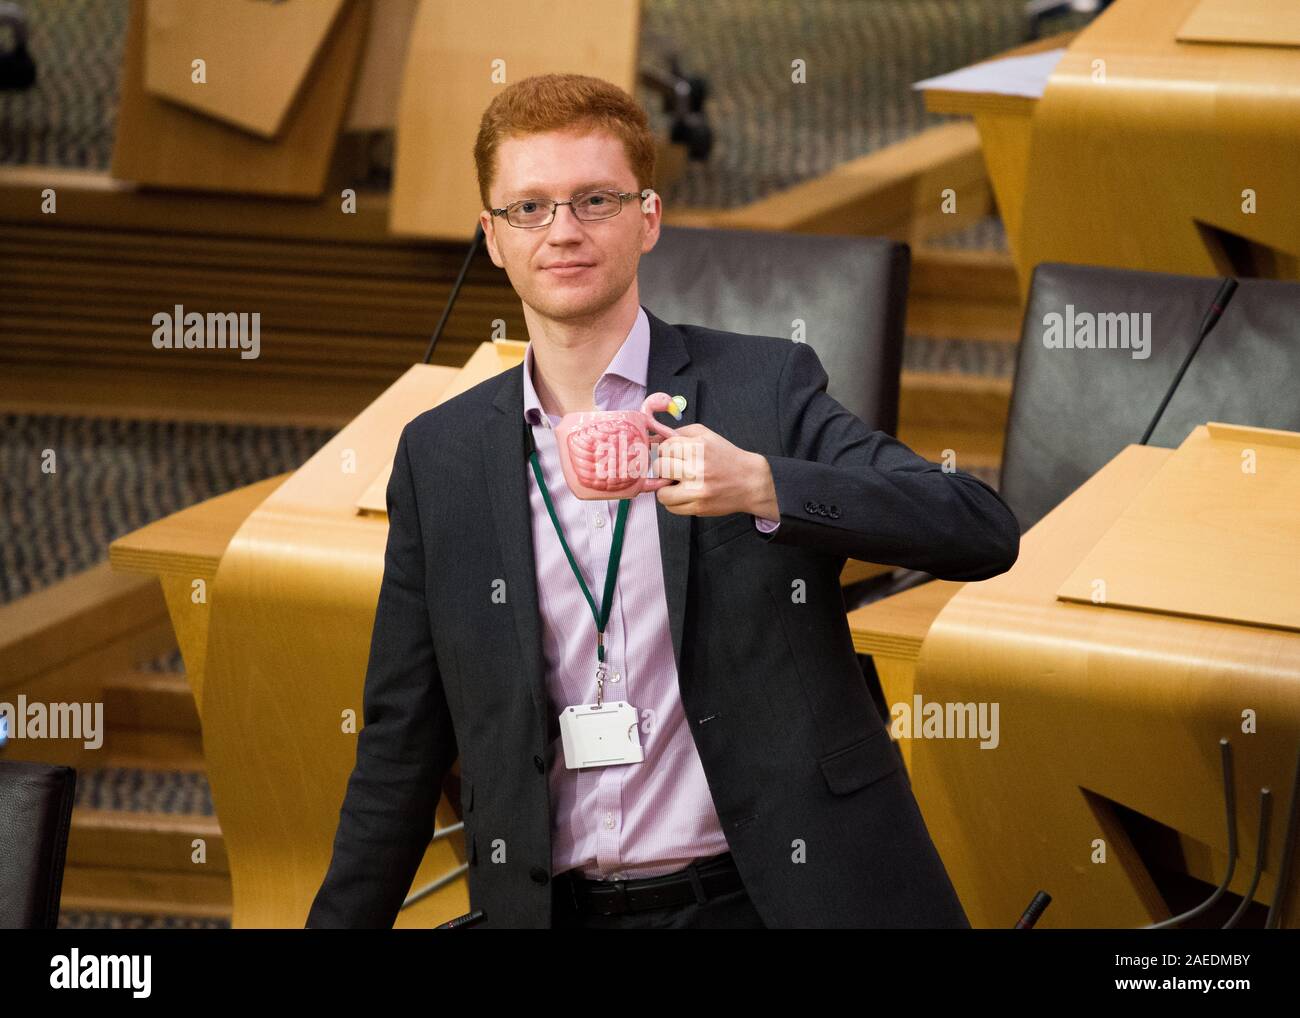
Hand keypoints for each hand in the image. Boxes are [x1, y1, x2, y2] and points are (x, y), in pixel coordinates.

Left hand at [652, 424, 777, 518]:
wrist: (750, 481)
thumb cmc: (726, 457)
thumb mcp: (706, 436)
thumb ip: (680, 433)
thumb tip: (653, 440)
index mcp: (699, 448)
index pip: (664, 447)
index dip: (666, 451)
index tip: (672, 455)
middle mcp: (697, 469)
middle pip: (660, 467)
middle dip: (664, 468)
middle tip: (674, 470)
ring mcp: (697, 490)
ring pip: (661, 492)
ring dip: (666, 488)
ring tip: (677, 484)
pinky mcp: (699, 507)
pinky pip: (671, 508)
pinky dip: (674, 502)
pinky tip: (684, 494)